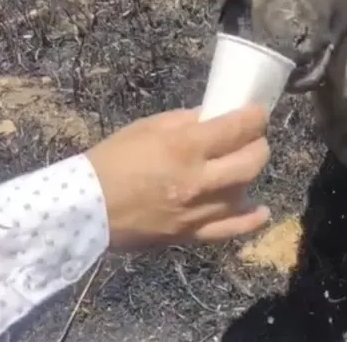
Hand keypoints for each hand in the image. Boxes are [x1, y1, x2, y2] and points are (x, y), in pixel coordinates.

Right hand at [85, 104, 271, 250]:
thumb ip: (186, 121)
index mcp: (185, 147)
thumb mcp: (147, 127)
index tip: (257, 112)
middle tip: (253, 138)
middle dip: (259, 144)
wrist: (86, 208)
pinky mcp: (191, 234)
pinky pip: (231, 229)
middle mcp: (199, 180)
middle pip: (252, 161)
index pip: (238, 128)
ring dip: (250, 174)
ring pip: (245, 191)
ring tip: (242, 165)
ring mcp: (198, 210)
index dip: (255, 117)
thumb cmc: (112, 160)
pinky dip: (251, 220)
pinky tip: (260, 210)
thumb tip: (214, 117)